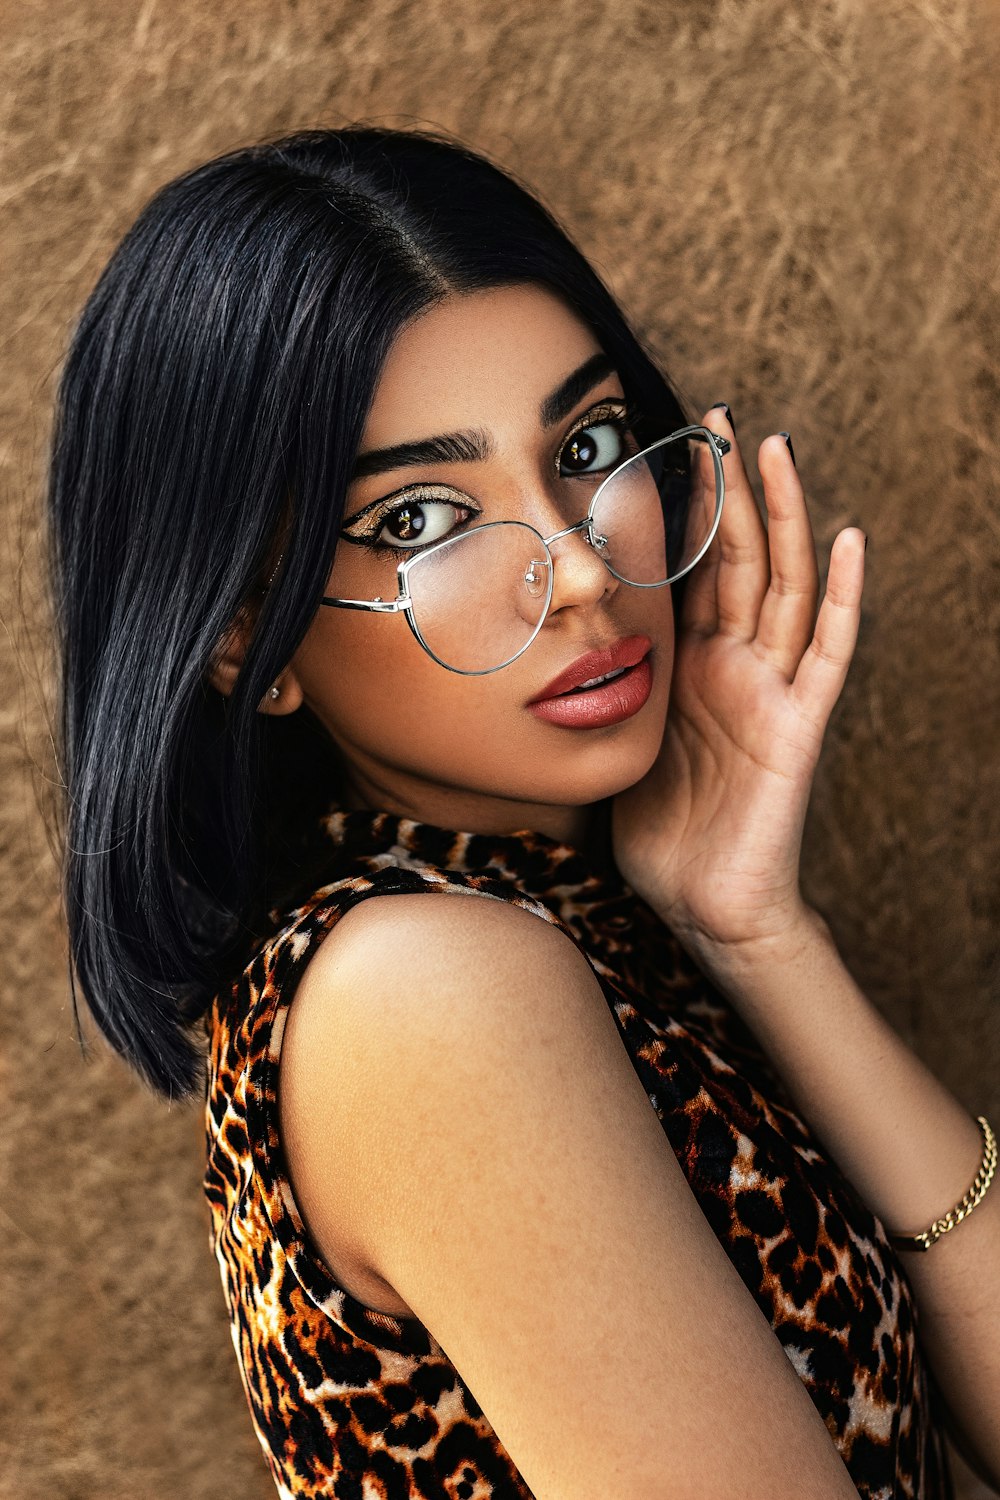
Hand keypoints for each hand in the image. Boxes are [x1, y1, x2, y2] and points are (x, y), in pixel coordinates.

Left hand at [612, 407, 865, 963]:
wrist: (703, 905)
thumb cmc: (663, 834)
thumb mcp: (620, 741)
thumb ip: (608, 689)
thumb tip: (547, 645)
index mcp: (690, 667)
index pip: (691, 570)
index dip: (685, 511)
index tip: (669, 446)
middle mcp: (734, 667)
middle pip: (739, 559)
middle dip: (729, 490)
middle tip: (717, 420)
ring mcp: (771, 691)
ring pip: (784, 585)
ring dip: (784, 517)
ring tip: (777, 450)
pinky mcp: (798, 727)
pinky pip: (828, 653)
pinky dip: (843, 598)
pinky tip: (848, 541)